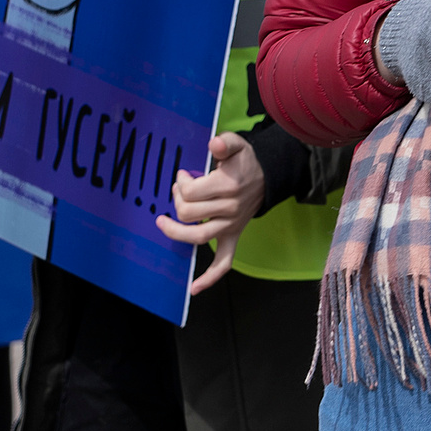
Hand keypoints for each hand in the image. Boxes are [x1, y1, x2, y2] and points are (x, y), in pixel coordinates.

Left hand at [158, 133, 263, 294]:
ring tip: (162, 222)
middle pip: (188, 213)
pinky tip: (194, 288)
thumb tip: (214, 143)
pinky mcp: (233, 237)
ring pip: (197, 237)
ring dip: (175, 231)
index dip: (181, 183)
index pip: (190, 192)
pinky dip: (210, 277)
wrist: (268, 177)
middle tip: (180, 189)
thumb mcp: (237, 144)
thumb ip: (225, 142)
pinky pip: (223, 262)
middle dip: (177, 198)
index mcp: (228, 187)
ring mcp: (231, 226)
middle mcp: (229, 209)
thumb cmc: (246, 161)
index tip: (183, 175)